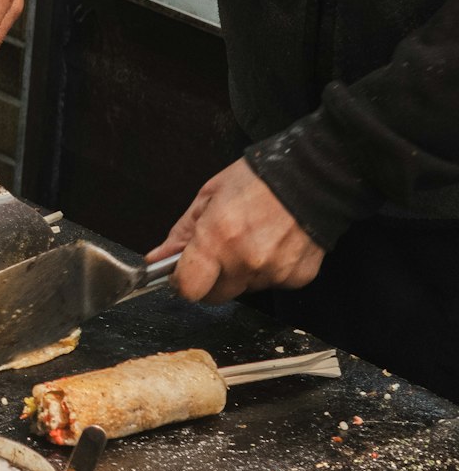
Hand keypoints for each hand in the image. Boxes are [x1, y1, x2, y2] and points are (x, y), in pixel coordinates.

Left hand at [150, 159, 325, 301]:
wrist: (313, 176)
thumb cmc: (260, 179)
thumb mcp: (210, 195)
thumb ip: (182, 232)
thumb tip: (158, 258)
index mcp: (218, 238)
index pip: (189, 288)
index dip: (182, 282)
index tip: (182, 273)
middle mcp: (245, 260)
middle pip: (216, 295)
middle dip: (211, 278)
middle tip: (220, 250)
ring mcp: (274, 272)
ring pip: (244, 288)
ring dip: (241, 272)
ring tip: (253, 238)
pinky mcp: (297, 277)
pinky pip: (271, 283)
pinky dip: (269, 269)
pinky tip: (274, 243)